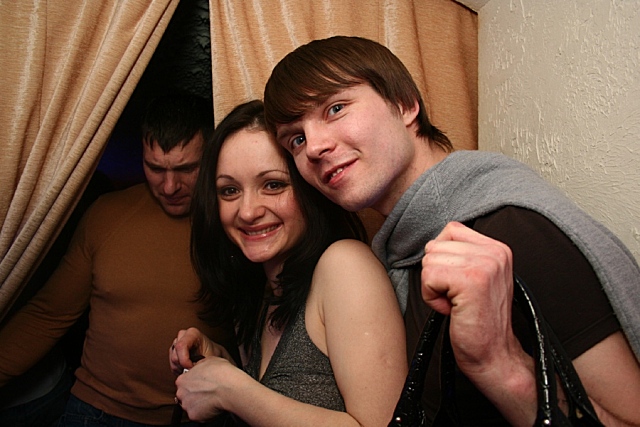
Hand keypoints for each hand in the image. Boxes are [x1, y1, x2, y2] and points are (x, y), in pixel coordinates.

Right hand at [169, 327, 234, 374]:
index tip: (191, 368)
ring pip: (172, 361)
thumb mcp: (211, 356)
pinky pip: (172, 365)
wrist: (214, 354)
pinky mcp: (174, 351)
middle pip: (175, 355)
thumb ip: (201, 362)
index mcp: (192, 333)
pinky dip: (179, 370)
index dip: (184, 360)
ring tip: (192, 369)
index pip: (181, 346)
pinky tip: (187, 369)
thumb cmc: (213, 353)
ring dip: (181, 369)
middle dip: (184, 366)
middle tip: (194, 370)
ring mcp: (177, 343)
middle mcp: (182, 336)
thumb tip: (193, 370)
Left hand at [175, 355, 244, 421]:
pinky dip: (204, 413)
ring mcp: (187, 405)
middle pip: (185, 396)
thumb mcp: (208, 361)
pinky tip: (213, 406)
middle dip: (194, 395)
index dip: (193, 384)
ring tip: (211, 399)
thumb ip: (199, 366)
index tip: (200, 385)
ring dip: (199, 404)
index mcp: (182, 380)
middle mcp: (181, 393)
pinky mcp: (194, 416)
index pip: (183, 383)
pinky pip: (198, 416)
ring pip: (191, 406)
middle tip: (206, 392)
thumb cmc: (221, 373)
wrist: (229, 387)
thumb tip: (199, 367)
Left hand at [421, 222, 535, 423]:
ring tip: (455, 303)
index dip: (443, 259)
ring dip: (433, 287)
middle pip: (435, 246)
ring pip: (429, 261)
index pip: (450, 231)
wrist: (494, 356)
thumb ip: (462, 256)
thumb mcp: (478, 279)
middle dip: (436, 274)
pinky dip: (431, 297)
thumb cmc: (479, 321)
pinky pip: (429, 277)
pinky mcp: (471, 281)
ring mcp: (485, 265)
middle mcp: (495, 252)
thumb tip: (433, 245)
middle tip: (457, 297)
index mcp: (497, 248)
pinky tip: (451, 309)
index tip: (457, 284)